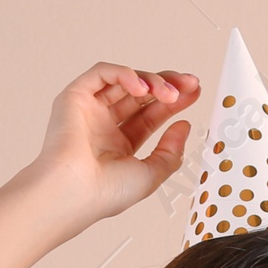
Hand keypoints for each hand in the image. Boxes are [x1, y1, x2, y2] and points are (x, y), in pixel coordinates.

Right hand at [28, 61, 200, 223]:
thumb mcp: (151, 174)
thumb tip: (184, 126)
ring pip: (123, 82)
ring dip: (151, 81)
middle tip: (189, 83)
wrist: (74, 192)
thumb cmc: (105, 193)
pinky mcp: (74, 98)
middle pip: (139, 95)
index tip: (194, 93)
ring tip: (169, 93)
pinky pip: (101, 74)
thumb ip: (170, 152)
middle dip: (167, 85)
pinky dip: (124, 74)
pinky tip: (141, 87)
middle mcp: (103, 126)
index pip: (150, 116)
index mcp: (118, 146)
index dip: (173, 103)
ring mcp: (88, 111)